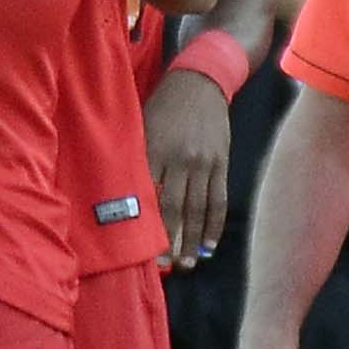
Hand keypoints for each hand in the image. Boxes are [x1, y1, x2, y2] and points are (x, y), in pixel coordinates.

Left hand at [141, 67, 231, 270]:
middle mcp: (180, 159)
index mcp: (155, 150)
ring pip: (198, 209)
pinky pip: (219, 200)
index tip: (141, 250)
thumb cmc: (163, 106)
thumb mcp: (143, 126)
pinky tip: (210, 244)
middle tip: (167, 266)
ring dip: (193, 239)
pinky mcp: (221, 163)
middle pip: (174, 207)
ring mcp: (204, 163)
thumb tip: (127, 197)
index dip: (147, 225)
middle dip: (170, 240)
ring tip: (188, 263)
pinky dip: (214, 224)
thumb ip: (138, 160)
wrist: (201, 81)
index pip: (149, 195)